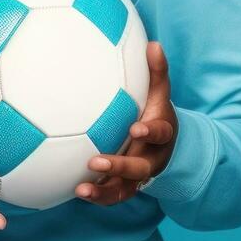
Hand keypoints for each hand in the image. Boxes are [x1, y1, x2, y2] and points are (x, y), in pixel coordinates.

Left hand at [75, 40, 177, 204]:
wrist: (164, 144)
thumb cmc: (155, 110)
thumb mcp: (159, 92)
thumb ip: (157, 71)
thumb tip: (154, 44)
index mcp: (161, 132)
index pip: (160, 132)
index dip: (150, 131)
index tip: (136, 127)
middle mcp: (152, 157)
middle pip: (140, 168)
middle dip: (120, 166)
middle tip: (95, 162)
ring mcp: (139, 176)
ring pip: (125, 189)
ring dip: (104, 191)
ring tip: (82, 189)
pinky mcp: (126, 187)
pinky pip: (112, 196)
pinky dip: (97, 197)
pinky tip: (76, 192)